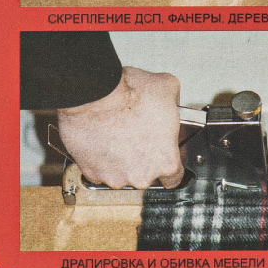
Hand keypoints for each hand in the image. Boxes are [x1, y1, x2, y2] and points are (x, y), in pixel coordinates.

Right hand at [57, 66, 184, 188]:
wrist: (95, 96)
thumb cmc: (130, 95)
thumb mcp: (169, 90)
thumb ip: (176, 108)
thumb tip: (172, 107)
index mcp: (165, 161)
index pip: (174, 177)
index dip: (169, 162)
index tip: (165, 155)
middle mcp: (140, 175)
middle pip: (147, 174)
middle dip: (145, 158)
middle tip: (140, 136)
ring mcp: (114, 177)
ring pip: (123, 173)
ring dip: (123, 159)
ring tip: (120, 135)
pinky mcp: (92, 173)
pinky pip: (101, 170)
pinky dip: (103, 159)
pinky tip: (105, 139)